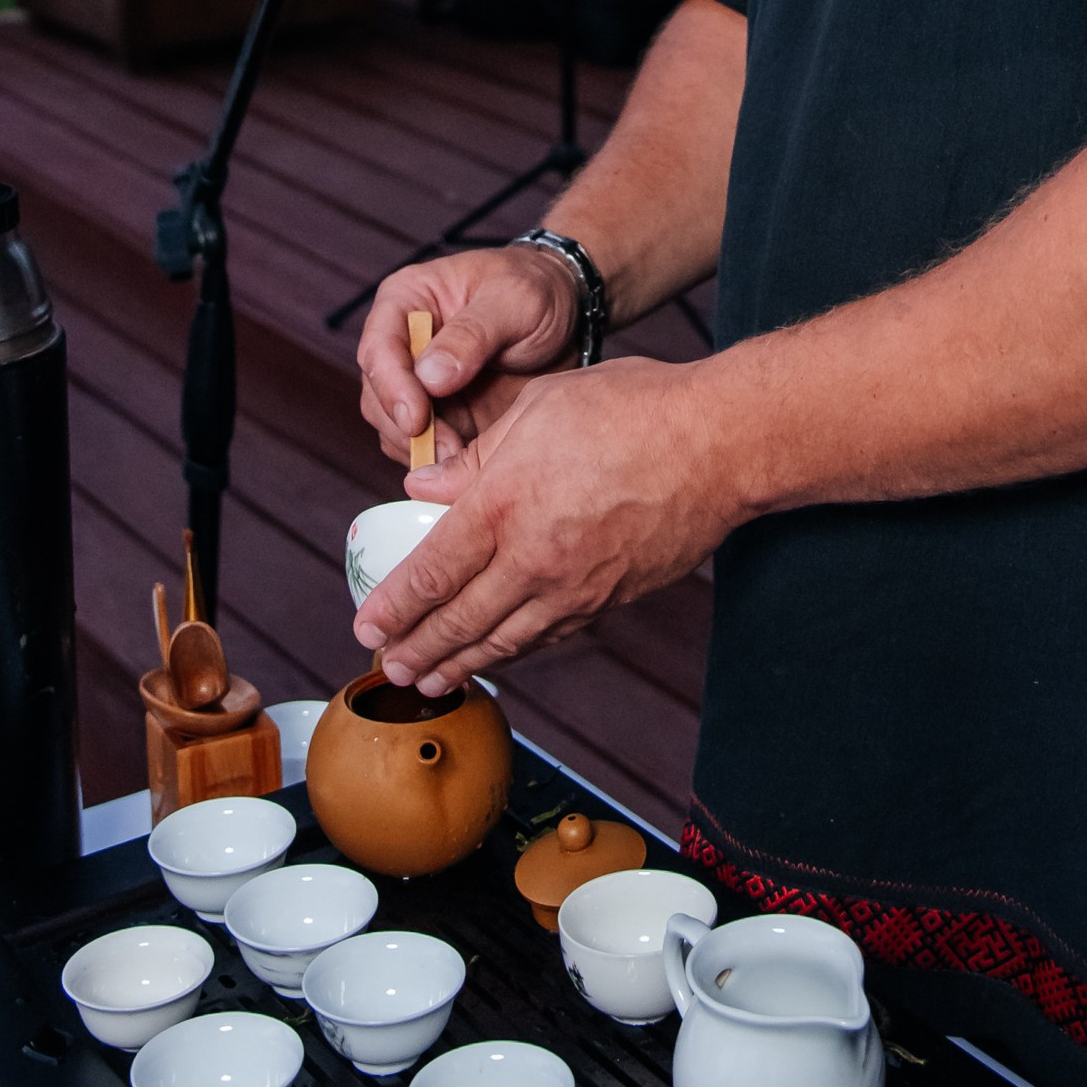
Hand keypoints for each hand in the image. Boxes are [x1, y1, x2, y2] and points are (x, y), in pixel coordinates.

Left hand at [353, 357, 731, 687]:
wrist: (719, 444)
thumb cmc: (633, 410)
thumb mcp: (539, 407)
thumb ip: (475, 456)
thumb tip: (423, 489)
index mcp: (506, 502)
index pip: (432, 570)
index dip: (394, 607)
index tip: (367, 625)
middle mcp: (535, 557)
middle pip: (460, 621)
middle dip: (416, 650)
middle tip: (387, 668)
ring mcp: (576, 587)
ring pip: (504, 642)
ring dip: (459, 666)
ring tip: (428, 679)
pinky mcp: (610, 600)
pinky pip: (549, 639)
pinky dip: (513, 655)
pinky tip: (497, 659)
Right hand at [357, 243, 579, 465]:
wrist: (568, 316)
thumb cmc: (536, 291)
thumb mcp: (514, 301)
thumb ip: (472, 335)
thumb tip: (429, 377)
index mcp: (407, 300)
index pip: (379, 348)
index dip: (391, 387)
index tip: (416, 419)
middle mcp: (401, 343)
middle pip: (378, 396)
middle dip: (406, 430)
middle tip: (448, 451)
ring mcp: (417, 382)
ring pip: (393, 428)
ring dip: (420, 451)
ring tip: (461, 460)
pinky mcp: (438, 414)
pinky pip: (421, 446)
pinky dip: (437, 460)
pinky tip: (466, 463)